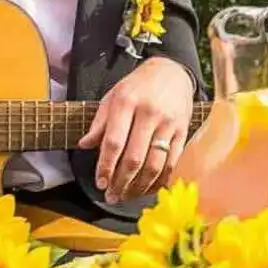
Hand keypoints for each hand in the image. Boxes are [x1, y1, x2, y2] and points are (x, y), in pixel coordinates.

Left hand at [78, 57, 193, 203]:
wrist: (171, 71)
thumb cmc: (137, 86)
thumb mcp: (112, 95)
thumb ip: (99, 122)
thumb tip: (84, 145)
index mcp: (126, 103)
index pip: (114, 142)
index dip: (106, 166)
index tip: (100, 183)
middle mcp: (148, 113)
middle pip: (134, 158)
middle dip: (121, 182)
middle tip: (112, 196)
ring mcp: (168, 124)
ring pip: (154, 165)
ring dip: (139, 186)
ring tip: (127, 196)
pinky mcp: (183, 132)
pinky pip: (172, 163)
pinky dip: (160, 181)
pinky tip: (149, 188)